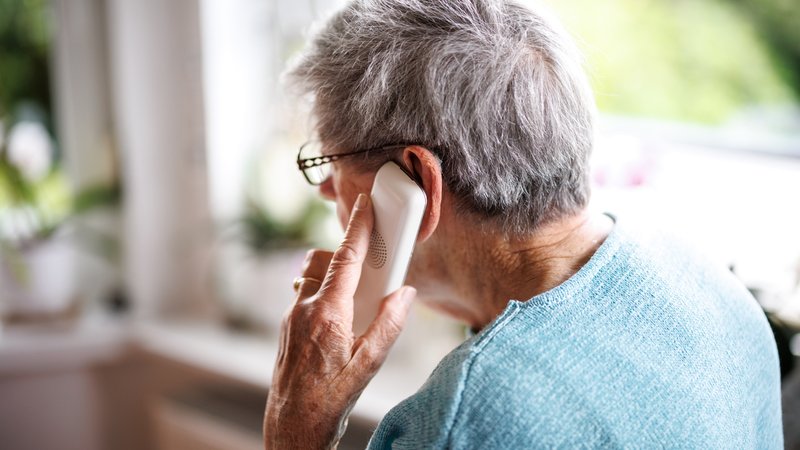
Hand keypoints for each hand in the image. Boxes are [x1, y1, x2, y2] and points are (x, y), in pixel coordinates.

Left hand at [263, 193, 416, 448]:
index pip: (345, 259)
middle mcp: (304, 309)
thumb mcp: (369, 364)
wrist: (292, 426)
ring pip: (311, 278)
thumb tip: (404, 293)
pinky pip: (304, 297)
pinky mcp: (285, 328)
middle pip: (324, 261)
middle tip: (370, 265)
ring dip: (333, 276)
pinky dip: (322, 295)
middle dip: (346, 255)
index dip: (357, 229)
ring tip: (355, 297)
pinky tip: (338, 322)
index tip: (364, 206)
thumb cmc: (331, 398)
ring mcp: (290, 317)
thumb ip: (389, 324)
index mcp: (328, 314)